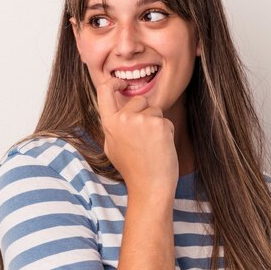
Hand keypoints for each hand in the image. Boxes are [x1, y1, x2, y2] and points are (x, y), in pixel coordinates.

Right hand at [97, 78, 178, 200]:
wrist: (150, 186)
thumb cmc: (133, 169)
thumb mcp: (112, 147)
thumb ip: (113, 127)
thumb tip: (116, 112)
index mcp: (109, 124)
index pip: (104, 91)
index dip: (113, 82)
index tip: (121, 83)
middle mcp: (123, 119)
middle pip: (139, 100)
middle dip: (145, 113)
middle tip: (144, 139)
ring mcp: (141, 121)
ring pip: (155, 110)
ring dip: (157, 124)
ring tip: (151, 146)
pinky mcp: (159, 124)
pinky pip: (165, 121)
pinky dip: (166, 132)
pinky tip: (160, 147)